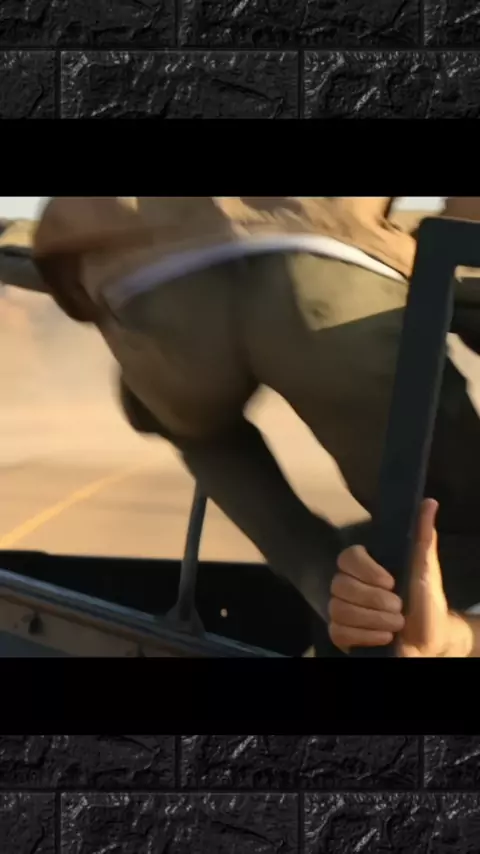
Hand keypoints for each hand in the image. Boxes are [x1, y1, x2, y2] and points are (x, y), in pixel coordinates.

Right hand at [328, 499, 471, 656]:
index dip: (366, 570)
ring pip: (339, 609)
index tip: (391, 582)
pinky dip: (364, 637)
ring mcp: (342, 609)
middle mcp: (349, 585)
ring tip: (396, 624)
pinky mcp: (341, 633)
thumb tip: (429, 502)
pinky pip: (338, 631)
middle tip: (399, 607)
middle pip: (340, 585)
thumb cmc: (427, 602)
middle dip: (374, 600)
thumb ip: (423, 537)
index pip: (347, 557)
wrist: (430, 640)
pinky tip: (384, 638)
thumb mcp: (426, 570)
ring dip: (373, 620)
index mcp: (367, 566)